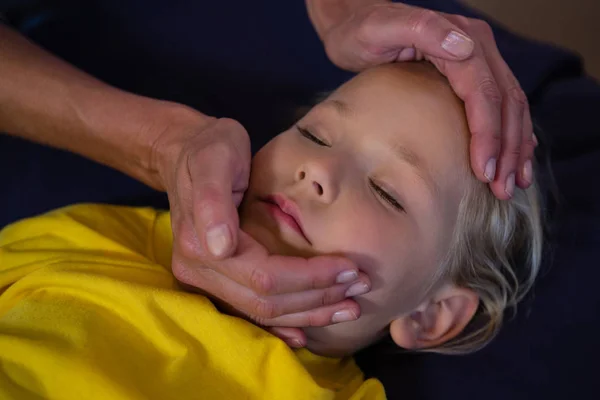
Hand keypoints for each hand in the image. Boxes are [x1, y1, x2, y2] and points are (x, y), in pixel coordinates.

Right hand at [152, 111, 369, 346]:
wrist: (187, 151)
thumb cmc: (209, 149)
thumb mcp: (215, 157)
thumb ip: (213, 200)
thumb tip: (220, 248)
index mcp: (201, 245)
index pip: (265, 277)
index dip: (310, 278)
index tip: (349, 268)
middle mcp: (199, 271)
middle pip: (266, 302)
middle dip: (317, 298)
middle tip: (360, 287)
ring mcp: (206, 280)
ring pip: (263, 312)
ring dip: (308, 312)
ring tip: (348, 307)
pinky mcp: (217, 280)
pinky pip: (251, 310)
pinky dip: (281, 323)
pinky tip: (304, 332)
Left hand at [310, 0, 536, 198]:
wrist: (354, 22)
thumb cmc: (361, 30)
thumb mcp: (383, 28)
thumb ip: (423, 31)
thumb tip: (464, 49)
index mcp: (464, 38)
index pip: (485, 92)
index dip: (488, 134)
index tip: (485, 171)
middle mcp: (478, 48)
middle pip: (506, 103)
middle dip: (508, 149)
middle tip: (502, 188)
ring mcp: (477, 60)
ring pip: (510, 107)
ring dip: (515, 147)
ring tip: (512, 183)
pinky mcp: (470, 74)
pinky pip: (500, 106)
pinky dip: (509, 134)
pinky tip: (511, 159)